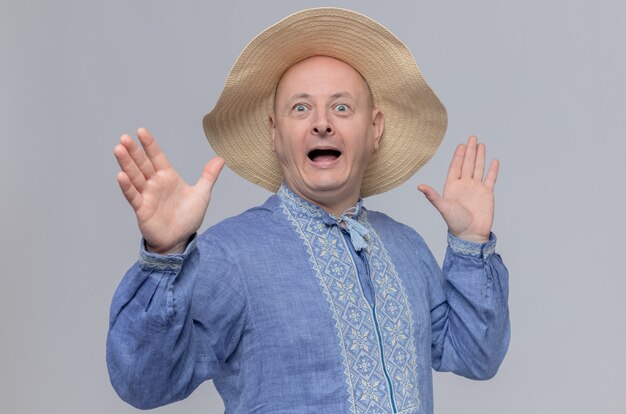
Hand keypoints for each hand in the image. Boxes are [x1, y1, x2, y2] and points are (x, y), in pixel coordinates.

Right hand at [114, 127, 224, 253]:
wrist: (180, 240)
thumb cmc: (188, 218)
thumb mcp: (202, 194)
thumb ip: (208, 176)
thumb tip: (220, 158)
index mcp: (168, 177)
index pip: (157, 157)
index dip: (150, 144)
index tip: (141, 131)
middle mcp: (155, 184)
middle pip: (142, 164)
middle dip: (134, 151)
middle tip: (124, 138)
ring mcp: (147, 195)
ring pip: (134, 177)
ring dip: (126, 164)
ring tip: (118, 150)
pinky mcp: (142, 209)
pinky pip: (133, 196)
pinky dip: (127, 187)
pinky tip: (121, 176)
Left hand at [418, 136, 498, 242]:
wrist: (471, 235)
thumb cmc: (455, 223)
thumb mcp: (443, 207)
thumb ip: (432, 196)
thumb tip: (419, 186)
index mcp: (452, 187)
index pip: (455, 167)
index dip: (458, 156)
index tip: (460, 145)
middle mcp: (464, 186)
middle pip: (467, 164)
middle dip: (469, 151)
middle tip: (472, 137)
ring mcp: (476, 189)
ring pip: (478, 168)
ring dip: (479, 157)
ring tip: (481, 144)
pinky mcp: (487, 194)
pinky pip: (490, 179)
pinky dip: (492, 170)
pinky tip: (494, 161)